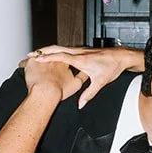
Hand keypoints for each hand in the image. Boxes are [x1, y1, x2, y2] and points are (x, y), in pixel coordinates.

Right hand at [25, 44, 143, 106]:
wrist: (122, 56)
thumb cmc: (112, 67)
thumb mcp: (101, 83)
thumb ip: (89, 94)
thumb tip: (80, 105)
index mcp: (82, 59)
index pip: (61, 56)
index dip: (48, 57)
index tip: (37, 58)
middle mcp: (79, 52)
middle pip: (57, 48)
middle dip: (43, 51)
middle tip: (30, 55)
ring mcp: (80, 50)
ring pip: (60, 47)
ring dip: (47, 50)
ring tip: (35, 55)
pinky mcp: (81, 50)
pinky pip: (65, 49)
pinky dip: (55, 51)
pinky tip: (50, 55)